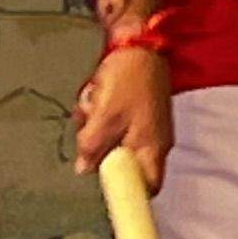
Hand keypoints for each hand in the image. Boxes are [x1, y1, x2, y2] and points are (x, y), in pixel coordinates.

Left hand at [73, 44, 173, 190]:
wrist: (140, 44)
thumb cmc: (129, 79)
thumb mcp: (105, 116)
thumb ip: (93, 147)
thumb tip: (84, 169)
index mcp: (151, 147)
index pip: (148, 186)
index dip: (130, 194)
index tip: (108, 193)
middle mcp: (153, 140)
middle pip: (123, 164)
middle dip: (99, 150)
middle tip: (89, 126)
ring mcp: (145, 125)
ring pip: (113, 142)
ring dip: (95, 127)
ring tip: (94, 102)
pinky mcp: (137, 111)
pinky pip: (113, 124)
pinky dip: (101, 114)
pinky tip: (98, 95)